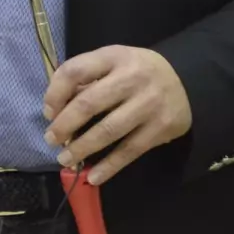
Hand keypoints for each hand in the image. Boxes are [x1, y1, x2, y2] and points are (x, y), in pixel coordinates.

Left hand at [42, 45, 192, 185]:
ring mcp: (148, 104)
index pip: (75, 71)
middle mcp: (131, 78)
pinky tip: (94, 177)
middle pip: (89, 103)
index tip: (47, 112)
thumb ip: (86, 77)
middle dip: (65, 125)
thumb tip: (55, 109)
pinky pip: (130, 150)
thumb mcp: (112, 61)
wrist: (186, 80)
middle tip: (51, 139)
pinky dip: (110, 166)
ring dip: (82, 148)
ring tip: (64, 159)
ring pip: (108, 130)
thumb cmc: (136, 71)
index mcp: (113, 57)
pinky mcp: (162, 128)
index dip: (55, 93)